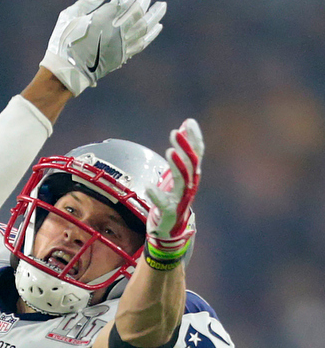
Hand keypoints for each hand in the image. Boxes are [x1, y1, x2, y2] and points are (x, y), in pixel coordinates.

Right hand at [40, 0, 166, 95]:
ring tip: (162, 6)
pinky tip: (157, 26)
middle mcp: (115, 32)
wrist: (66, 72)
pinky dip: (151, 34)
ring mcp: (121, 45)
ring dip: (155, 15)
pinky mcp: (122, 56)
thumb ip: (88, 1)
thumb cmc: (64, 41)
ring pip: (144, 27)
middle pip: (137, 11)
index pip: (124, 1)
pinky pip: (142, 43)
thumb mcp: (69, 16)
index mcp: (101, 20)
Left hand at [145, 118, 202, 258]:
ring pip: (182, 180)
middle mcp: (190, 184)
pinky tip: (149, 187)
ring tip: (170, 152)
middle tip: (175, 133)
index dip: (194, 138)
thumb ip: (182, 149)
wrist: (171, 225)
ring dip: (177, 165)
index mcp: (192, 174)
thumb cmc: (174, 194)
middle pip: (191, 164)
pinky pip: (164, 202)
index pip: (197, 153)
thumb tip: (185, 125)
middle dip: (184, 147)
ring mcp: (181, 198)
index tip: (189, 122)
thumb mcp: (179, 170)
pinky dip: (157, 195)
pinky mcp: (169, 211)